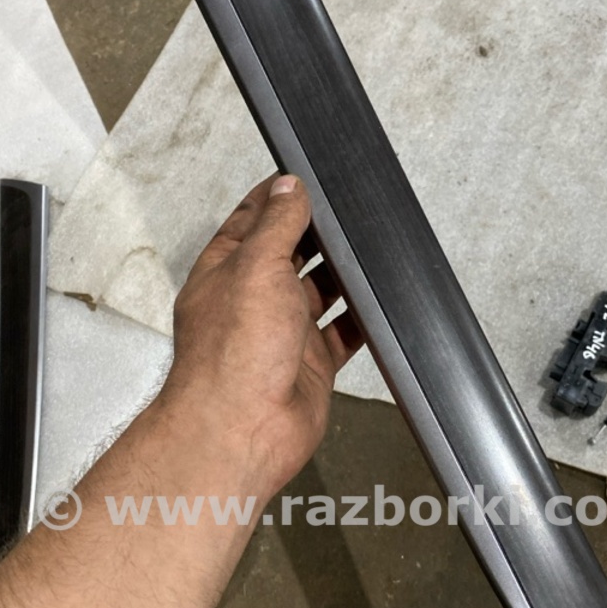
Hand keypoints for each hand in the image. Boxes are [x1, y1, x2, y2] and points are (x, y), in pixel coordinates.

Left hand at [166, 174, 362, 496]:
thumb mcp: (256, 267)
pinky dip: (361, 319)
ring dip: (342, 275)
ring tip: (369, 250)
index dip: (277, 198)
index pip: (252, 221)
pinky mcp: (312, 361)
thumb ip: (277, 225)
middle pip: (291, 254)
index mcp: (229, 271)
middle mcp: (255, 299)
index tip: (303, 179)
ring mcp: (284, 331)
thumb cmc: (234, 352)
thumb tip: (288, 186)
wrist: (245, 429)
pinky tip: (378, 302)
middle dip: (317, 235)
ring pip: (320, 292)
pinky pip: (343, 332)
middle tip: (348, 214)